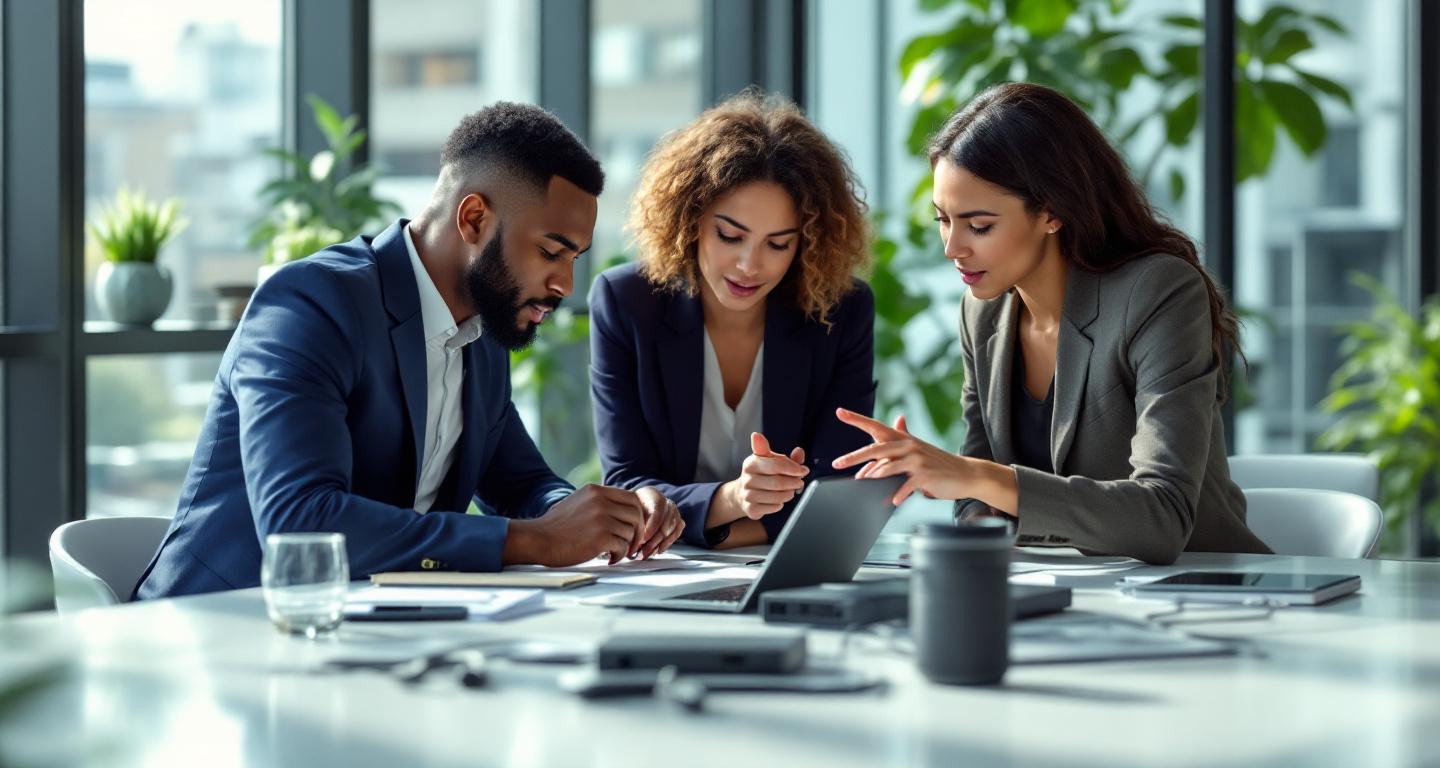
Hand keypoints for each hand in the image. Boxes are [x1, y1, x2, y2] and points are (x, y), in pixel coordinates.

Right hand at [504, 484, 644, 565]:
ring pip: (631, 532)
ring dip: (626, 545)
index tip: (633, 528)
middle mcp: (600, 501)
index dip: (637, 515)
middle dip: (638, 531)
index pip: (631, 498)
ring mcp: (601, 519)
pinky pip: (622, 547)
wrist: (538, 539)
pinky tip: (610, 558)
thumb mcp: (578, 502)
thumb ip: (598, 502)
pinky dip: (619, 555)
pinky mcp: (599, 537)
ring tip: (615, 552)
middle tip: (631, 544)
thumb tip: (620, 509)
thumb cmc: (555, 526)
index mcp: (596, 491)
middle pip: (636, 514)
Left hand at [633, 487, 683, 558]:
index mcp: (654, 496)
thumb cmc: (634, 507)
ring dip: (657, 546)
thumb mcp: (630, 510)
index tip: (641, 540)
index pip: (657, 513)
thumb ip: (633, 522)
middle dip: (652, 542)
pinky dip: (666, 544)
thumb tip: (632, 541)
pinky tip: (657, 551)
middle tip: (640, 552)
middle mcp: (668, 504)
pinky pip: (675, 535)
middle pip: (665, 526)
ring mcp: (675, 513)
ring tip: (645, 555)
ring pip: (670, 532)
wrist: (641, 503)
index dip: (650, 528)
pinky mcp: (679, 522)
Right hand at [726, 432, 808, 520]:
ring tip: (790, 491)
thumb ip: (789, 458)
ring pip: (777, 497)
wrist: (744, 493)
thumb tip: (799, 451)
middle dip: (794, 482)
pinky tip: (778, 500)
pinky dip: (780, 504)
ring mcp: (747, 494)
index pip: (775, 464)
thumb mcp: (774, 463)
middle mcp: (747, 478)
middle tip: (799, 482)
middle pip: (778, 482)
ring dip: (789, 494)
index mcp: (752, 462)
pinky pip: (773, 507)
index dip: (792, 468)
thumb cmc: (763, 476)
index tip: (802, 470)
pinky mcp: (750, 508)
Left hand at [831, 408, 976, 505]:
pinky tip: (892, 500)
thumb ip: (905, 435)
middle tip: (836, 463)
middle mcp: (908, 445)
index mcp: (903, 439)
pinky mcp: (925, 475)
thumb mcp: (919, 447)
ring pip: (887, 468)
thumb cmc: (938, 463)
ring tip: (862, 485)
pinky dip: (897, 494)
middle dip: (853, 457)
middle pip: (875, 449)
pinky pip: (905, 486)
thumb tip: (898, 419)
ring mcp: (917, 460)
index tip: (839, 412)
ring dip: (873, 478)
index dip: (857, 419)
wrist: (966, 474)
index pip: (876, 426)